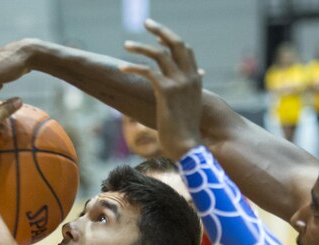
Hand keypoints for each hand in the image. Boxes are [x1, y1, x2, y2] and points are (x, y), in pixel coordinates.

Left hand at [121, 19, 204, 158]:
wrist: (188, 147)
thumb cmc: (185, 132)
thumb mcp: (188, 108)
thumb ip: (184, 94)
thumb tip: (175, 93)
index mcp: (196, 79)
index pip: (186, 50)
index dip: (171, 40)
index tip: (158, 37)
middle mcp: (190, 77)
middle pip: (176, 43)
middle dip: (160, 30)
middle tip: (147, 23)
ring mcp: (179, 82)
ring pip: (159, 53)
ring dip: (141, 47)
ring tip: (126, 45)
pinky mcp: (166, 91)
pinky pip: (148, 71)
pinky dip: (133, 67)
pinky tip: (122, 67)